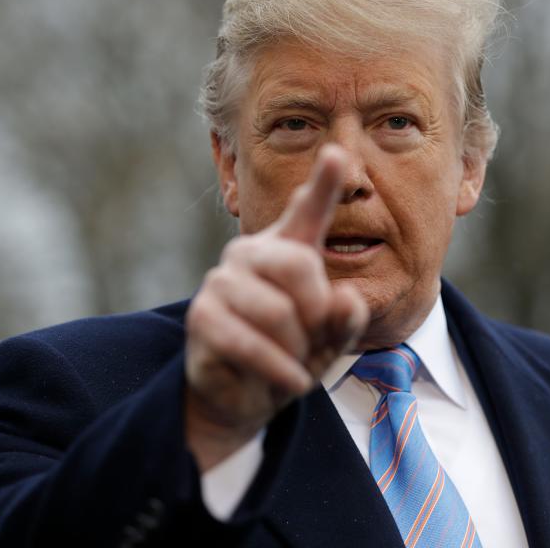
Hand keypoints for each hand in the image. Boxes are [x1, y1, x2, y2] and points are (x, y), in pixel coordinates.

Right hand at [184, 145, 368, 470]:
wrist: (248, 395)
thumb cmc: (294, 352)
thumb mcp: (332, 337)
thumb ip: (346, 317)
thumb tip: (346, 299)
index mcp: (289, 249)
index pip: (308, 209)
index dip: (324, 182)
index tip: (338, 154)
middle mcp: (251, 253)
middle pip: (299, 264)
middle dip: (317, 313)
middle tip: (313, 340)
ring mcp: (222, 281)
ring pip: (277, 312)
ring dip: (296, 350)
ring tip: (294, 362)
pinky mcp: (203, 316)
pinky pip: (249, 343)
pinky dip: (278, 369)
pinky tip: (290, 382)